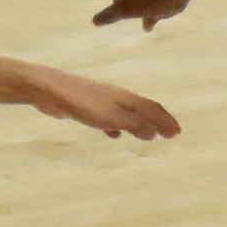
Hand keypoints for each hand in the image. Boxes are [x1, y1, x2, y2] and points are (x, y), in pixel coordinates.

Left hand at [27, 67, 181, 140]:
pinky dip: (117, 126)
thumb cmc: (81, 103)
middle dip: (157, 122)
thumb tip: (154, 133)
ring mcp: (102, 101)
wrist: (49, 90)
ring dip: (139, 124)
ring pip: (126, 113)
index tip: (177, 133)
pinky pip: (109, 118)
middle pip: (142, 110)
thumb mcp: (110, 117)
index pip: (151, 109)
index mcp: (125, 98)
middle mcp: (117, 97)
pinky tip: (114, 134)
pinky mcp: (87, 107)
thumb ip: (132, 124)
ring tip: (147, 135)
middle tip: (169, 134)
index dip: (165, 121)